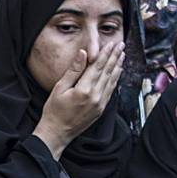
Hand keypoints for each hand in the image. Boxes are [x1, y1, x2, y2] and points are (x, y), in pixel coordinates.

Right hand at [34, 43, 125, 158]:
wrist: (57, 133)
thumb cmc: (54, 112)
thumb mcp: (59, 89)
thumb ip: (73, 71)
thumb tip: (83, 54)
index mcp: (84, 90)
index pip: (97, 66)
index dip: (105, 54)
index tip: (110, 44)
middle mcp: (95, 96)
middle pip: (107, 71)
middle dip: (114, 57)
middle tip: (120, 45)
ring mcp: (100, 103)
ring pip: (112, 80)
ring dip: (117, 66)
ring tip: (122, 55)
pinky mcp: (101, 109)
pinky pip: (111, 90)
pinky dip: (115, 79)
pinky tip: (117, 72)